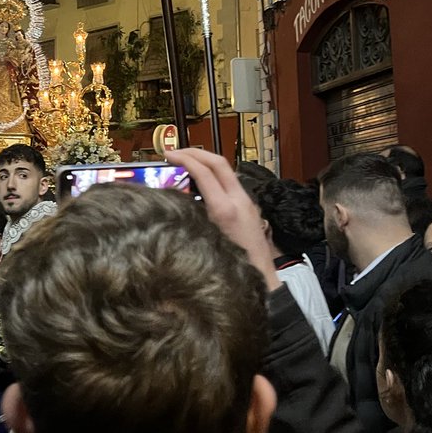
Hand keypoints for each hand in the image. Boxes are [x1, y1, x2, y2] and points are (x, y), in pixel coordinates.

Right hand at [165, 148, 280, 291]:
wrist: (263, 280)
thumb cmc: (233, 268)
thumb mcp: (206, 242)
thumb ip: (192, 217)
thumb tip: (174, 199)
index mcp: (225, 209)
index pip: (204, 172)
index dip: (184, 159)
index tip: (168, 155)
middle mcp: (238, 200)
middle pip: (218, 162)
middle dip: (195, 152)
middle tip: (175, 152)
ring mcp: (246, 202)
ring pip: (225, 170)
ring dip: (204, 161)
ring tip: (185, 162)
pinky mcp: (249, 207)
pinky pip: (229, 182)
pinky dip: (212, 175)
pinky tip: (200, 182)